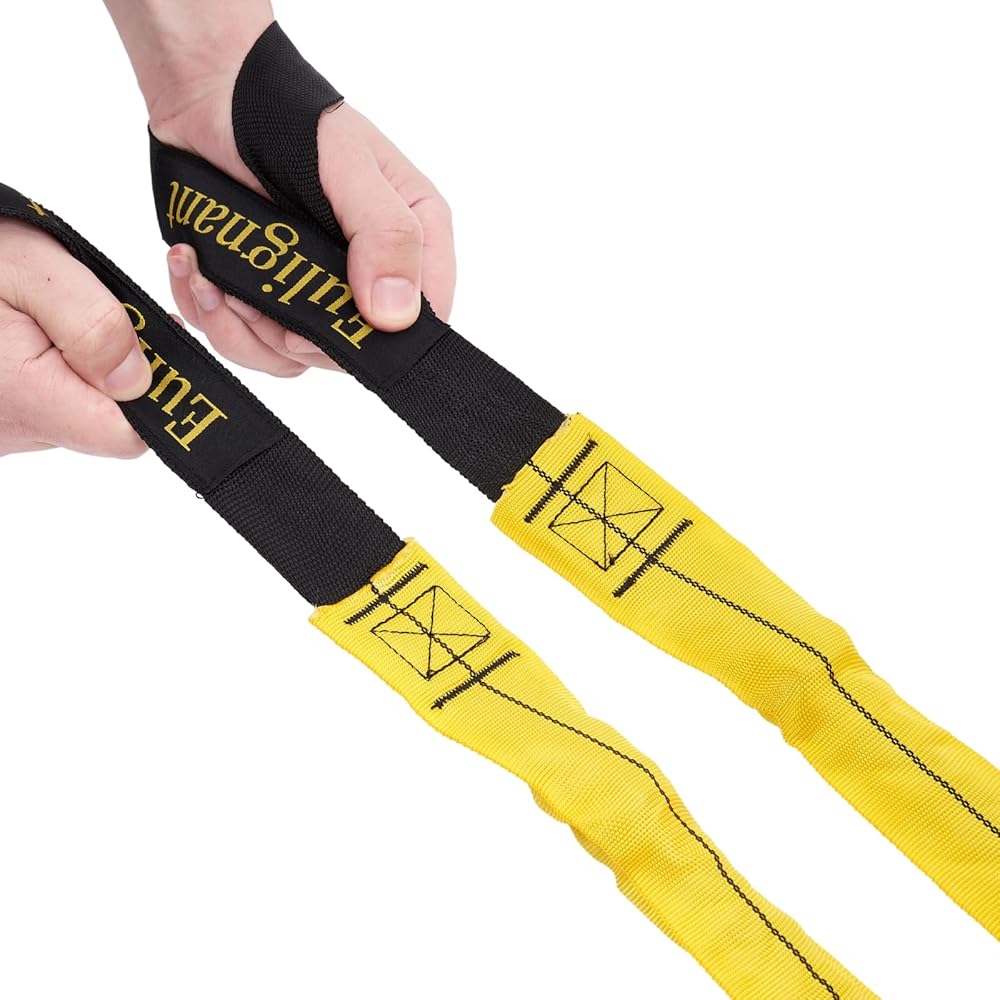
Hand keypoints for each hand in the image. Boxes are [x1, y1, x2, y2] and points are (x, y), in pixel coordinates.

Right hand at [0, 219, 149, 457]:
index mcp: (27, 400)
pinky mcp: (1, 417)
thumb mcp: (33, 270)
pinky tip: (39, 330)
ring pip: (80, 409)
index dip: (153, 394)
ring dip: (86, 365)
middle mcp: (14, 430)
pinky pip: (52, 401)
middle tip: (92, 312)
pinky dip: (59, 367)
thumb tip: (138, 379)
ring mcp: (5, 430)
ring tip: (54, 314)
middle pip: (108, 421)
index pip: (127, 435)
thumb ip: (92, 325)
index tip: (143, 342)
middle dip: (116, 370)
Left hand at [156, 102, 454, 377]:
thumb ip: (384, 235)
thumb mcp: (348, 165)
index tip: (316, 325)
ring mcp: (317, 291)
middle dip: (289, 334)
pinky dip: (214, 320)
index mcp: (412, 239)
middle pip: (350, 352)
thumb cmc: (285, 115)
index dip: (376, 339)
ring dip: (242, 330)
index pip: (422, 320)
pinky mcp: (269, 300)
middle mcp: (370, 275)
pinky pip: (250, 345)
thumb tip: (396, 314)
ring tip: (211, 277)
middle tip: (246, 294)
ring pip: (294, 358)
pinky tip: (197, 275)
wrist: (206, 97)